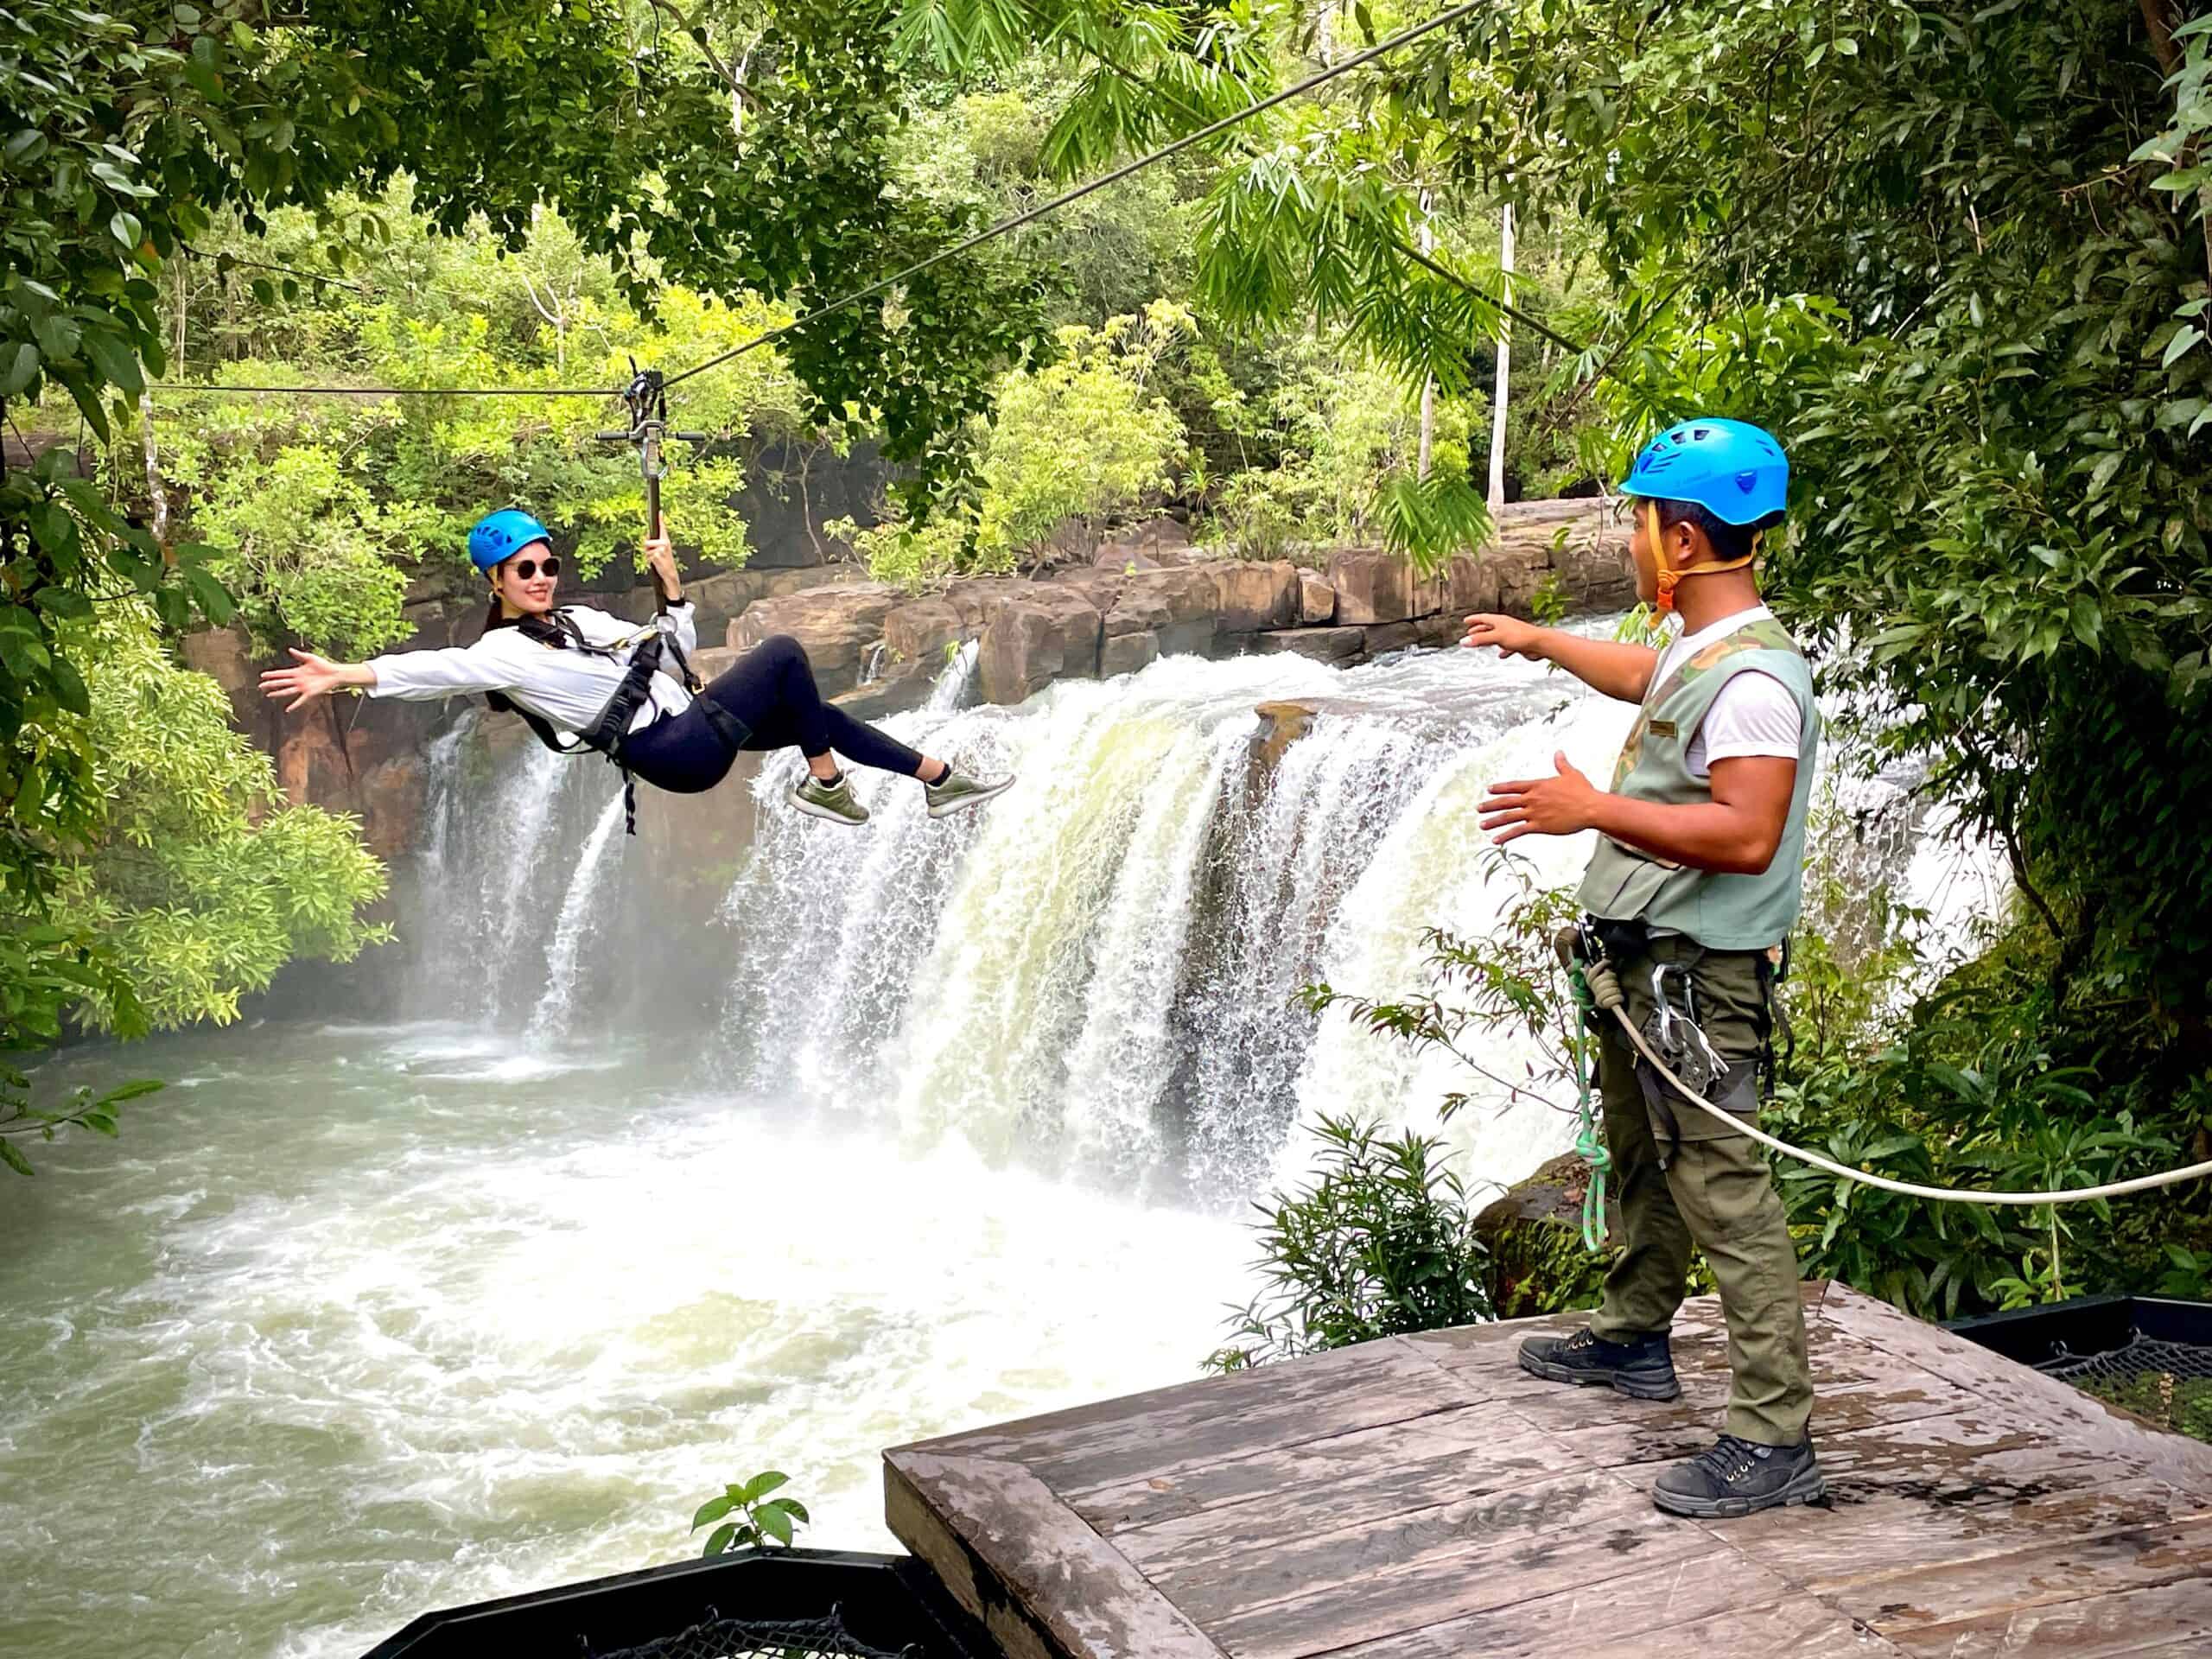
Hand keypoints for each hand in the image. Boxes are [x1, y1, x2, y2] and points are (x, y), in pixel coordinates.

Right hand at [259, 648, 350, 711]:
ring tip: (269, 695)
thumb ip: (300, 655)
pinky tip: (288, 709)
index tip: (262, 675)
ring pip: (287, 691)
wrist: (334, 673)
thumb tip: (289, 649)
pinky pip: (300, 700)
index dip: (272, 674)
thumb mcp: (310, 658)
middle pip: (281, 683)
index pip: (281, 673)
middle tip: (260, 686)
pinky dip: (294, 705)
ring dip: (278, 693)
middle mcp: (297, 680)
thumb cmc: (324, 665)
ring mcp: (302, 687)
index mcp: (296, 672)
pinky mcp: (309, 693)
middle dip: (271, 684)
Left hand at [644, 517, 680, 599]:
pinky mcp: (657, 555)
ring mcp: (661, 549)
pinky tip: (656, 564)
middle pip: (646, 541)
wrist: (670, 575)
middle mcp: (665, 543)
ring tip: (656, 560)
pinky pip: (647, 556)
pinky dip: (649, 561)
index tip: (660, 512)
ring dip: (648, 556)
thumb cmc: (665, 563)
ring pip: (646, 549)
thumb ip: (654, 544)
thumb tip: (645, 539)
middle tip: (653, 555)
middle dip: (646, 548)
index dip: (661, 519)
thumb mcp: (661, 552)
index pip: (663, 528)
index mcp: (666, 541)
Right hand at [1462, 613, 1544, 658]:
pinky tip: (1500, 655)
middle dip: (1479, 630)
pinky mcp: (1518, 644)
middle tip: (1470, 632)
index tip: (1465, 621)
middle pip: (1489, 626)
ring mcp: (1512, 634)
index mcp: (1499, 621)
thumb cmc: (1520, 637)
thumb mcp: (1496, 637)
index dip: (1473, 619)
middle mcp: (1505, 626)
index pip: (1483, 618)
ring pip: (1497, 636)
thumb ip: (1480, 640)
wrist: (1540, 643)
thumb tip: (1463, 641)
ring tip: (1481, 644)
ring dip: (1488, 640)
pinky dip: (1502, 650)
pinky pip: (1507, 647)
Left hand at [1479, 751, 1601, 844]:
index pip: (1514, 786)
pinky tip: (1495, 840)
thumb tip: (1559, 752)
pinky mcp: (1539, 826)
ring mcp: (1534, 812)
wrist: (1591, 807)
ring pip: (1508, 816)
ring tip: (1481, 824)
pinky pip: (1518, 831)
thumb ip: (1561, 764)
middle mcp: (1532, 798)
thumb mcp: (1571, 774)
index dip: (1500, 788)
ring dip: (1493, 821)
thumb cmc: (1583, 791)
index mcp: (1538, 785)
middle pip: (1506, 801)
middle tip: (1478, 808)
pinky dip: (1505, 836)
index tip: (1489, 789)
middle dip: (1490, 804)